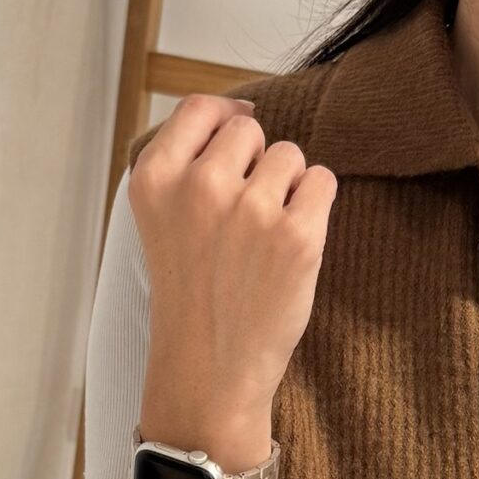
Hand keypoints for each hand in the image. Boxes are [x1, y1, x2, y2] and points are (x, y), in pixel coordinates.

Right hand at [128, 94, 338, 410]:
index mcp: (156, 179)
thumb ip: (188, 164)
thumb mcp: (162, 221)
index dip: (225, 118)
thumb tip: (245, 111)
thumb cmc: (191, 295)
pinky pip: (323, 181)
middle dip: (255, 162)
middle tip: (243, 217)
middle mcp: (200, 186)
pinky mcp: (298, 235)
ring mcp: (250, 209)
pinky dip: (315, 205)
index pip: (200, 108)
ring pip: (290, 155)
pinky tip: (291, 243)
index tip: (237, 140)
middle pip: (249, 129)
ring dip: (287, 186)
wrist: (209, 370)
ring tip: (264, 237)